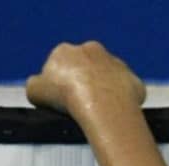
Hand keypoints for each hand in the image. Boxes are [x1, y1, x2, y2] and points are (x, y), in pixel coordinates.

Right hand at [26, 41, 145, 119]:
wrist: (101, 104)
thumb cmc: (66, 96)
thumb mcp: (34, 91)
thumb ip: (35, 85)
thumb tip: (39, 86)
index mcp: (65, 51)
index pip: (60, 64)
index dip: (60, 82)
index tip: (62, 97)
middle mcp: (93, 50)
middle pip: (87, 67)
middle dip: (84, 81)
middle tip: (82, 103)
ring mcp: (117, 64)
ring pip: (109, 76)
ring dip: (105, 89)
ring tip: (100, 110)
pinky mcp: (134, 80)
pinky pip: (128, 90)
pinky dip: (123, 100)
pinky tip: (117, 112)